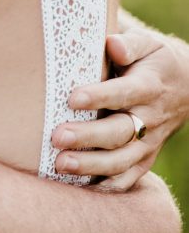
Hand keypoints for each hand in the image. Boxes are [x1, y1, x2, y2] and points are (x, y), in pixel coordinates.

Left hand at [51, 26, 188, 190]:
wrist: (186, 87)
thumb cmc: (152, 60)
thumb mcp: (147, 44)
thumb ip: (129, 43)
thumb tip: (112, 44)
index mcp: (149, 86)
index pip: (125, 92)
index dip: (100, 96)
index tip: (72, 98)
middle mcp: (150, 118)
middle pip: (120, 131)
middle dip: (88, 136)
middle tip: (57, 136)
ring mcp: (149, 142)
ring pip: (122, 160)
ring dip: (91, 165)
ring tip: (60, 164)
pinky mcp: (145, 158)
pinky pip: (128, 178)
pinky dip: (106, 187)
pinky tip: (79, 188)